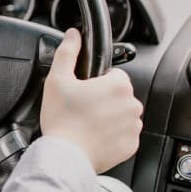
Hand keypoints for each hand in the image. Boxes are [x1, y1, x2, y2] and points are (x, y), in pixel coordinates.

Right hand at [40, 28, 142, 173]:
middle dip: (104, 99)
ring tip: (87, 123)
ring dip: (109, 116)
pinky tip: (94, 136)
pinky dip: (112, 134)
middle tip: (82, 108)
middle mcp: (132, 105)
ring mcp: (133, 127)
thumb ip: (68, 53)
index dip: (97, 82)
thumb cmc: (61, 119)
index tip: (84, 92)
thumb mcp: (57, 80)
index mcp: (118, 85)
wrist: (65, 156)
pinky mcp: (131, 145)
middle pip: (119, 95)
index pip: (115, 75)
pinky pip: (123, 134)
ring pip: (122, 114)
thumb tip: (73, 35)